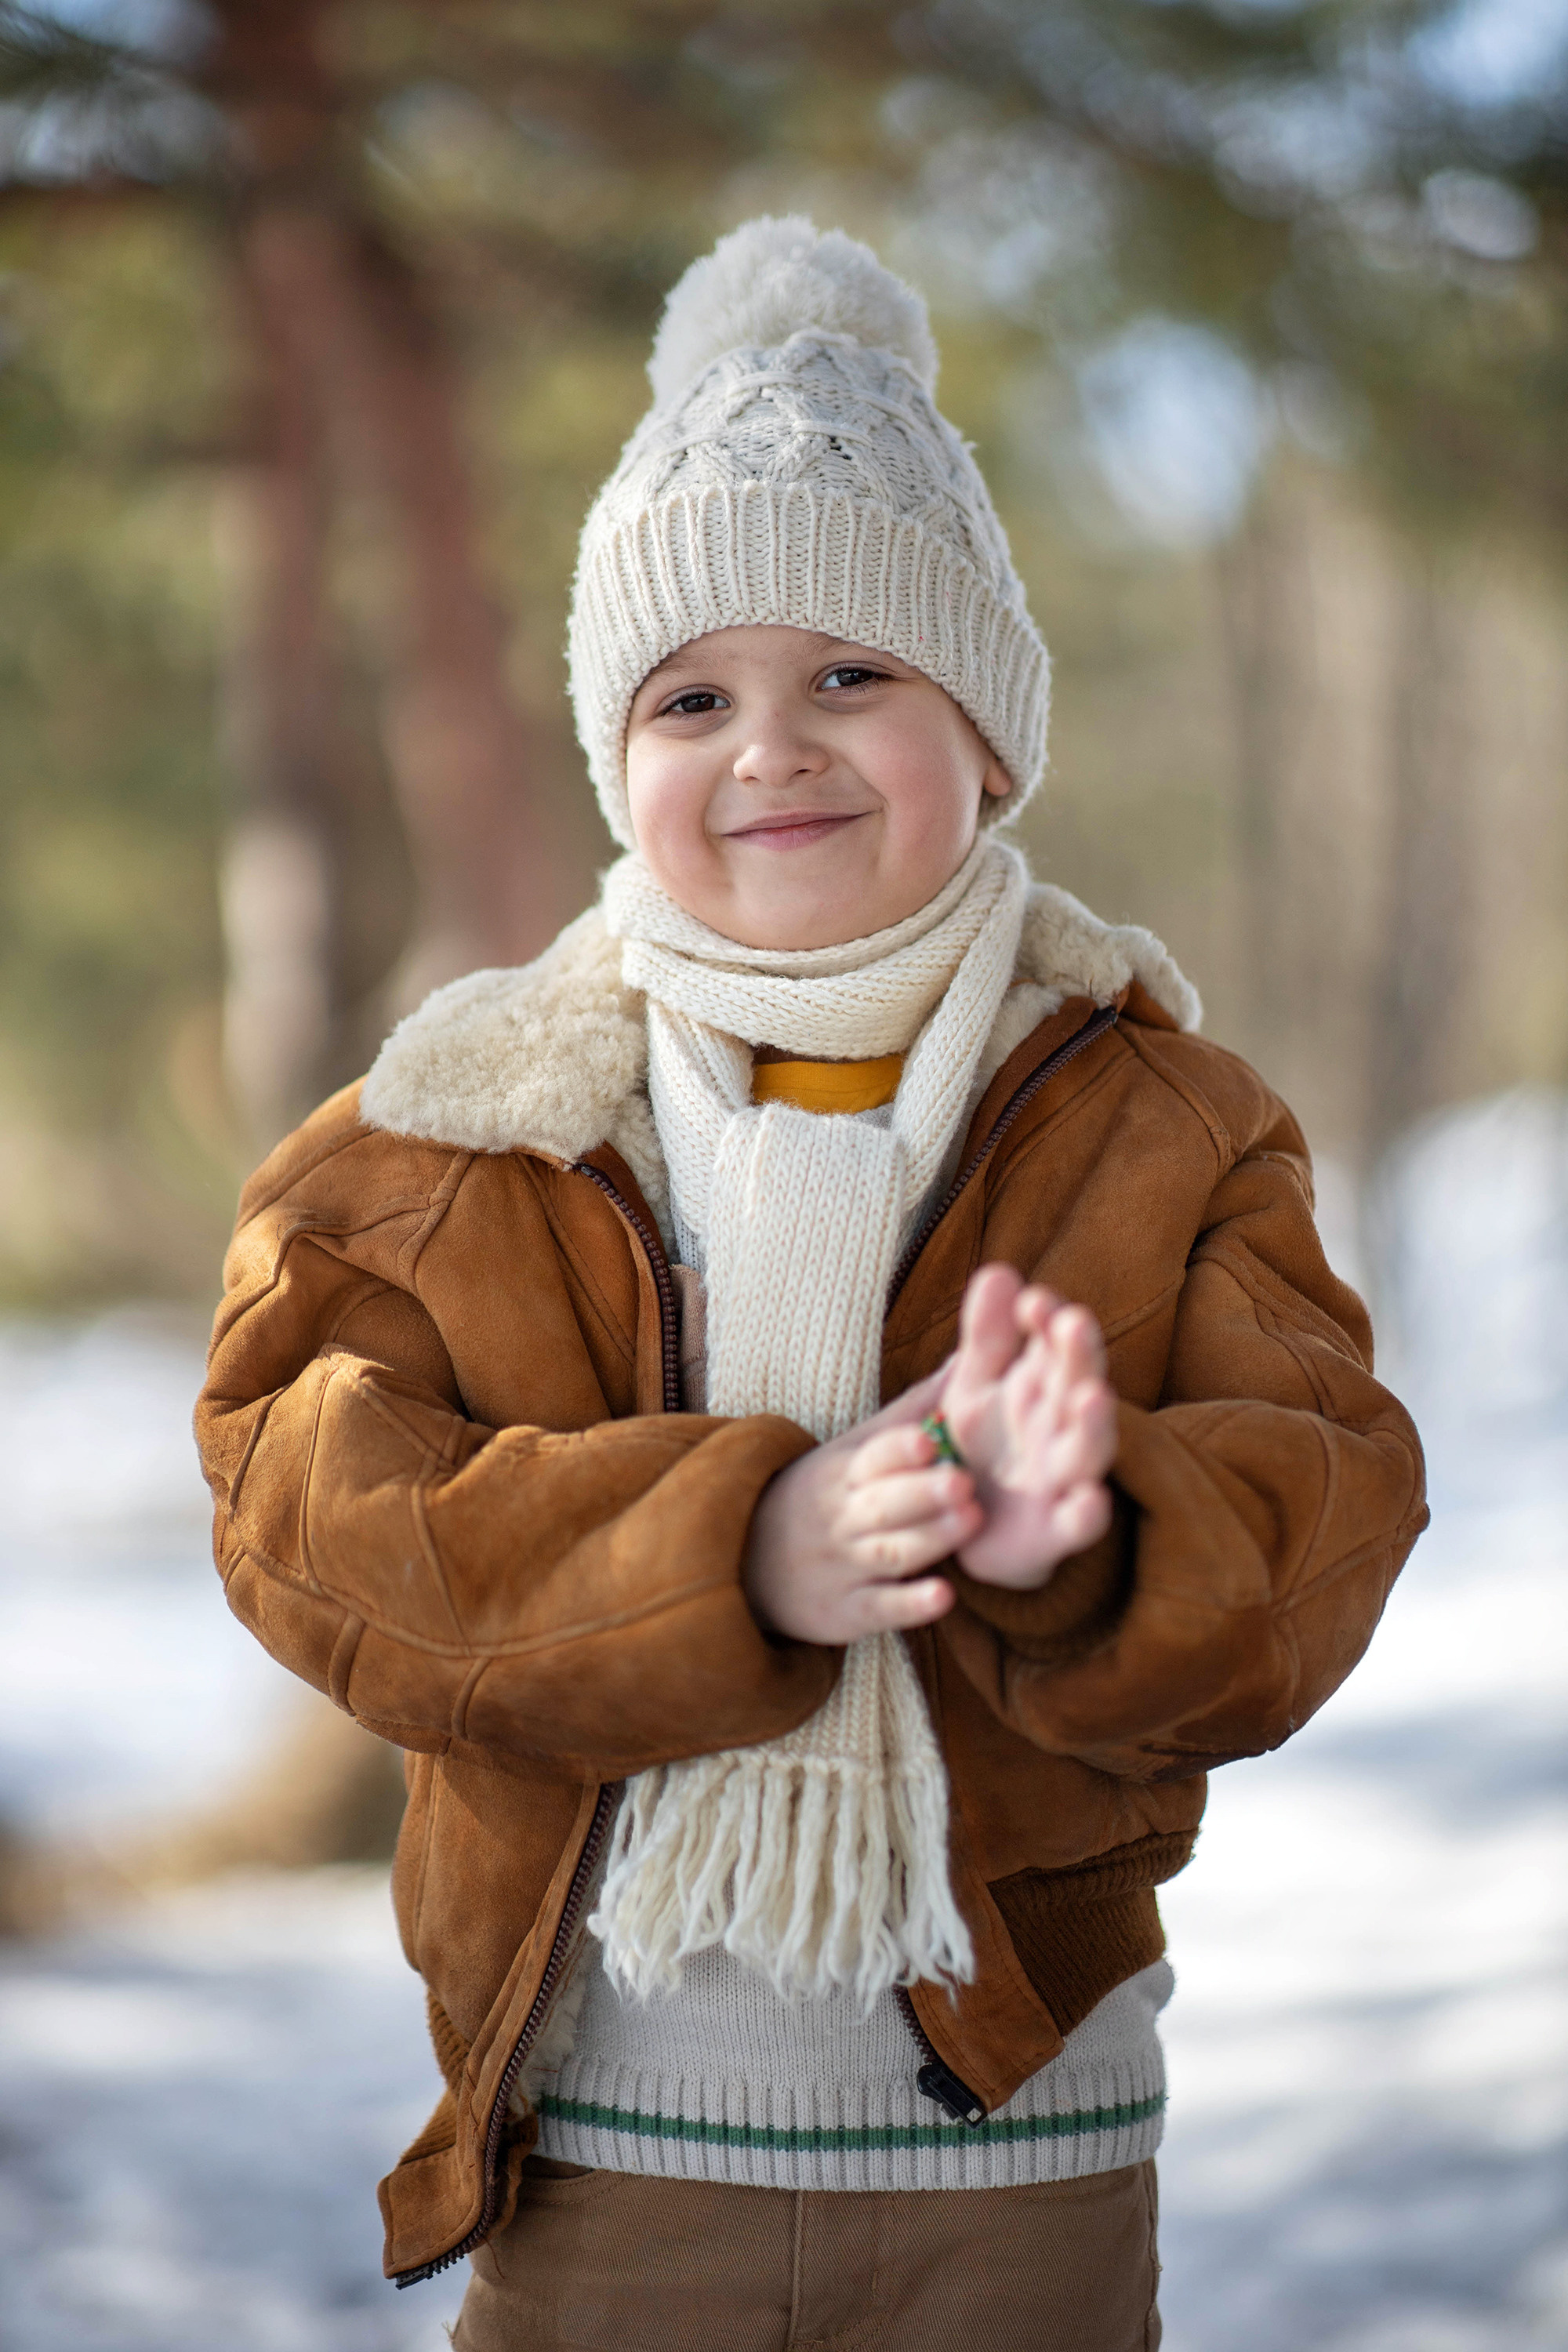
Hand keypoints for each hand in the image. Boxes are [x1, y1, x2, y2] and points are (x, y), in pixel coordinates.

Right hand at [742, 1368, 980, 1644]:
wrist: (747, 1563)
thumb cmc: (821, 1496)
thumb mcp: (852, 1450)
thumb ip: (910, 1412)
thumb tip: (966, 1360)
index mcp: (844, 1472)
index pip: (872, 1456)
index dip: (900, 1448)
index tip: (931, 1439)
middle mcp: (843, 1518)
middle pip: (884, 1504)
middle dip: (924, 1493)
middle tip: (965, 1483)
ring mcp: (844, 1566)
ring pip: (889, 1552)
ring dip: (931, 1538)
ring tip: (970, 1520)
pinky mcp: (849, 1612)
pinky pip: (880, 1609)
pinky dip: (911, 1605)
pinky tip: (943, 1597)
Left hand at [943, 1263, 1116, 1589]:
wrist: (970, 1524)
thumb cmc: (983, 1444)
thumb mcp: (975, 1385)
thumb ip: (987, 1335)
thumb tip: (998, 1271)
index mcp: (1044, 1384)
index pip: (1056, 1342)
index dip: (1049, 1320)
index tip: (1032, 1301)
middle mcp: (1064, 1426)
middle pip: (1079, 1383)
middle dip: (1079, 1355)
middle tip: (1074, 1322)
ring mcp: (1065, 1477)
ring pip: (1090, 1448)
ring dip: (1095, 1424)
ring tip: (1093, 1396)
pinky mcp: (1058, 1531)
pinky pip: (1080, 1523)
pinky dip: (1087, 1513)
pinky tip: (1087, 1501)